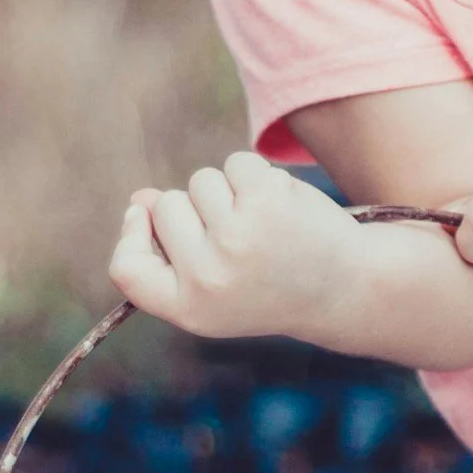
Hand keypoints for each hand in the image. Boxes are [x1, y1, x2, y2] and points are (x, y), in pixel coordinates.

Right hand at [109, 151, 363, 340]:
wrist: (346, 288)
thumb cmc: (272, 286)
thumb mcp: (216, 288)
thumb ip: (171, 254)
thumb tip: (139, 200)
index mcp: (189, 309)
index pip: (126, 269)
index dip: (130, 236)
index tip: (144, 221)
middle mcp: (208, 276)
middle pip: (165, 207)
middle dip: (196, 210)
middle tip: (240, 239)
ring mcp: (236, 236)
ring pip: (201, 181)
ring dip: (228, 191)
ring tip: (262, 224)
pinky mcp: (266, 201)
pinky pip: (235, 164)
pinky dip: (254, 175)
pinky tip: (278, 204)